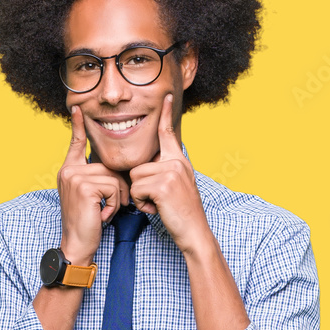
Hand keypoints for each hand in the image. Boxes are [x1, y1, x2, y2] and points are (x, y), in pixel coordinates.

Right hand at [56, 105, 130, 264]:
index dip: (78, 125)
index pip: (75, 143)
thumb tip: (117, 171)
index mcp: (69, 170)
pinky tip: (102, 214)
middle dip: (117, 188)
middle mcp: (69, 170)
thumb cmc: (88, 222)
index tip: (77, 108)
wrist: (77, 244)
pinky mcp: (84, 186)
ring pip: (114, 177)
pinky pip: (114, 187)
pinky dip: (114, 204)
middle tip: (107, 207)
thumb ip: (97, 178)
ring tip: (103, 212)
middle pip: (108, 166)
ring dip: (117, 198)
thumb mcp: (91, 196)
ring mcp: (75, 177)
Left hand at [129, 94, 209, 251]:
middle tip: (159, 200)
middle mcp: (176, 162)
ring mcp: (170, 172)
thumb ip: (163, 171)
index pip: (169, 133)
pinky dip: (142, 203)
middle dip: (141, 187)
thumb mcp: (175, 186)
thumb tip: (145, 166)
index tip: (166, 96)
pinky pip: (136, 189)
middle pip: (137, 165)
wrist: (194, 232)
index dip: (166, 115)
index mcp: (179, 160)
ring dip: (140, 196)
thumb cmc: (180, 213)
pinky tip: (157, 209)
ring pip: (134, 178)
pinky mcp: (162, 184)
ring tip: (159, 204)